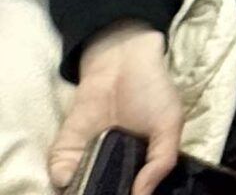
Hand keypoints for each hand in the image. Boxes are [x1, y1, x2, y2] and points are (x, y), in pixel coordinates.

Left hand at [50, 24, 181, 194]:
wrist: (123, 61)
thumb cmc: (152, 90)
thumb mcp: (170, 124)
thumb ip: (162, 161)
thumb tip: (141, 194)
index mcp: (139, 164)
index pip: (133, 190)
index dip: (129, 194)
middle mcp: (112, 165)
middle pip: (105, 190)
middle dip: (104, 194)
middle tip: (108, 193)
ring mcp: (87, 159)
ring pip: (79, 187)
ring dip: (81, 191)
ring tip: (89, 189)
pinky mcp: (66, 149)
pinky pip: (60, 171)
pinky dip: (63, 177)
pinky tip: (73, 177)